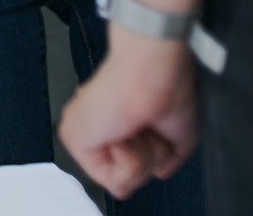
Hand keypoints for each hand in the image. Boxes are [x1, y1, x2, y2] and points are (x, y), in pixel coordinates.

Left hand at [59, 27, 202, 198]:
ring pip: (121, 183)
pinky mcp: (74, 139)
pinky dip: (132, 161)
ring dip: (144, 158)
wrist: (155, 69)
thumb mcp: (179, 130)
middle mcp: (94, 123)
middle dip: (151, 157)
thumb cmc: (169, 83)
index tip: (153, 122)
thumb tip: (159, 171)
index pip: (131, 161)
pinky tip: (124, 131)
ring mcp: (82, 131)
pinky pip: (114, 182)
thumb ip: (165, 155)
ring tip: (138, 126)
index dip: (154, 151)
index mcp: (113, 116)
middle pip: (128, 176)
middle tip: (148, 126)